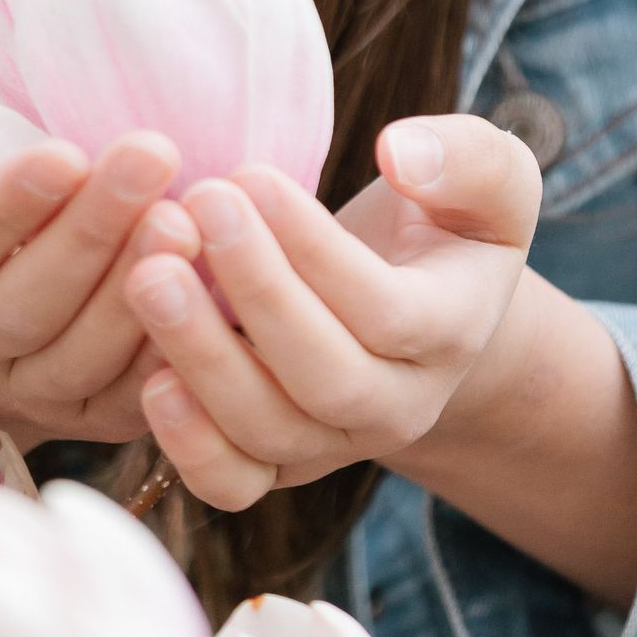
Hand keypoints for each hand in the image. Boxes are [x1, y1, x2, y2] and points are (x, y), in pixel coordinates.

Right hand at [0, 80, 203, 442]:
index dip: (6, 209)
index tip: (65, 151)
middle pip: (27, 306)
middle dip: (93, 233)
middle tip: (155, 153)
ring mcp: (22, 392)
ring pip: (82, 359)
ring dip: (138, 291)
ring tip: (190, 216)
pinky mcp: (83, 416)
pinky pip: (128, 400)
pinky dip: (172, 357)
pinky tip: (214, 292)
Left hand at [122, 115, 541, 509]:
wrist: (420, 306)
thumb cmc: (442, 223)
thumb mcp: (488, 180)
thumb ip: (465, 159)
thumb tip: (399, 153)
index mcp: (453, 332)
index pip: (386, 311)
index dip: (315, 250)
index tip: (251, 178)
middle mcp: (399, 404)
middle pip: (326, 377)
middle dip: (255, 292)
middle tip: (195, 207)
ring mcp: (336, 441)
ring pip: (269, 431)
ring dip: (202, 356)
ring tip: (148, 274)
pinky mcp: (278, 462)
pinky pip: (233, 482)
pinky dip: (188, 445)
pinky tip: (148, 377)